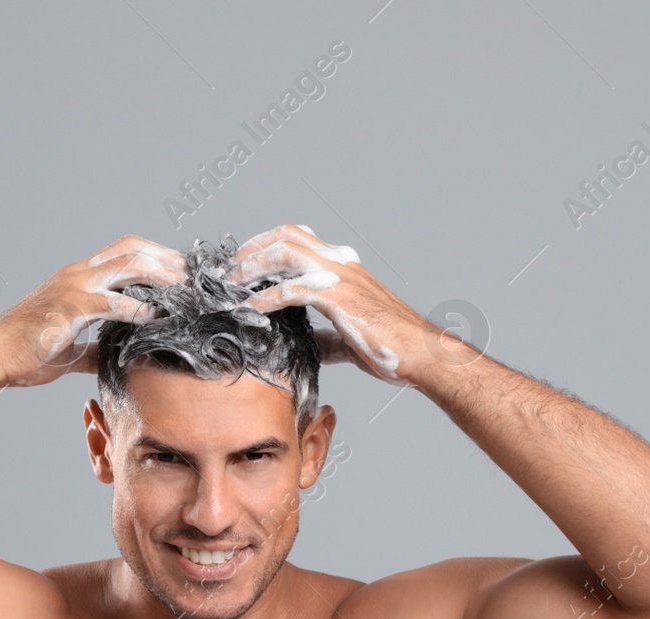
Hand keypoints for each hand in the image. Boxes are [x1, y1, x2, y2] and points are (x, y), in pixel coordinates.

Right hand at [0, 236, 188, 387]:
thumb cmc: (24, 352)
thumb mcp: (68, 350)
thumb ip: (92, 349)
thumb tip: (113, 357)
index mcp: (78, 278)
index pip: (122, 252)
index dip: (154, 256)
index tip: (179, 272)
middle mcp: (78, 274)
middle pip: (131, 249)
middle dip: (165, 258)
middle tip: (191, 275)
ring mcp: (74, 287)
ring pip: (127, 266)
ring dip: (160, 276)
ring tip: (183, 289)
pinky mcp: (70, 308)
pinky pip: (112, 303)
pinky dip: (138, 310)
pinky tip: (156, 319)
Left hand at [226, 223, 448, 385]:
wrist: (420, 353)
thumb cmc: (393, 346)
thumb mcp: (349, 338)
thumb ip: (326, 336)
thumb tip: (309, 344)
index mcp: (343, 268)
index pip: (299, 240)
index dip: (267, 245)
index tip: (244, 264)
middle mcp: (340, 263)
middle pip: (286, 235)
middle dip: (252, 247)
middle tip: (229, 269)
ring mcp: (339, 277)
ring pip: (284, 252)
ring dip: (252, 266)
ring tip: (231, 284)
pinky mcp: (337, 297)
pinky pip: (290, 289)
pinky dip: (263, 298)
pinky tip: (248, 310)